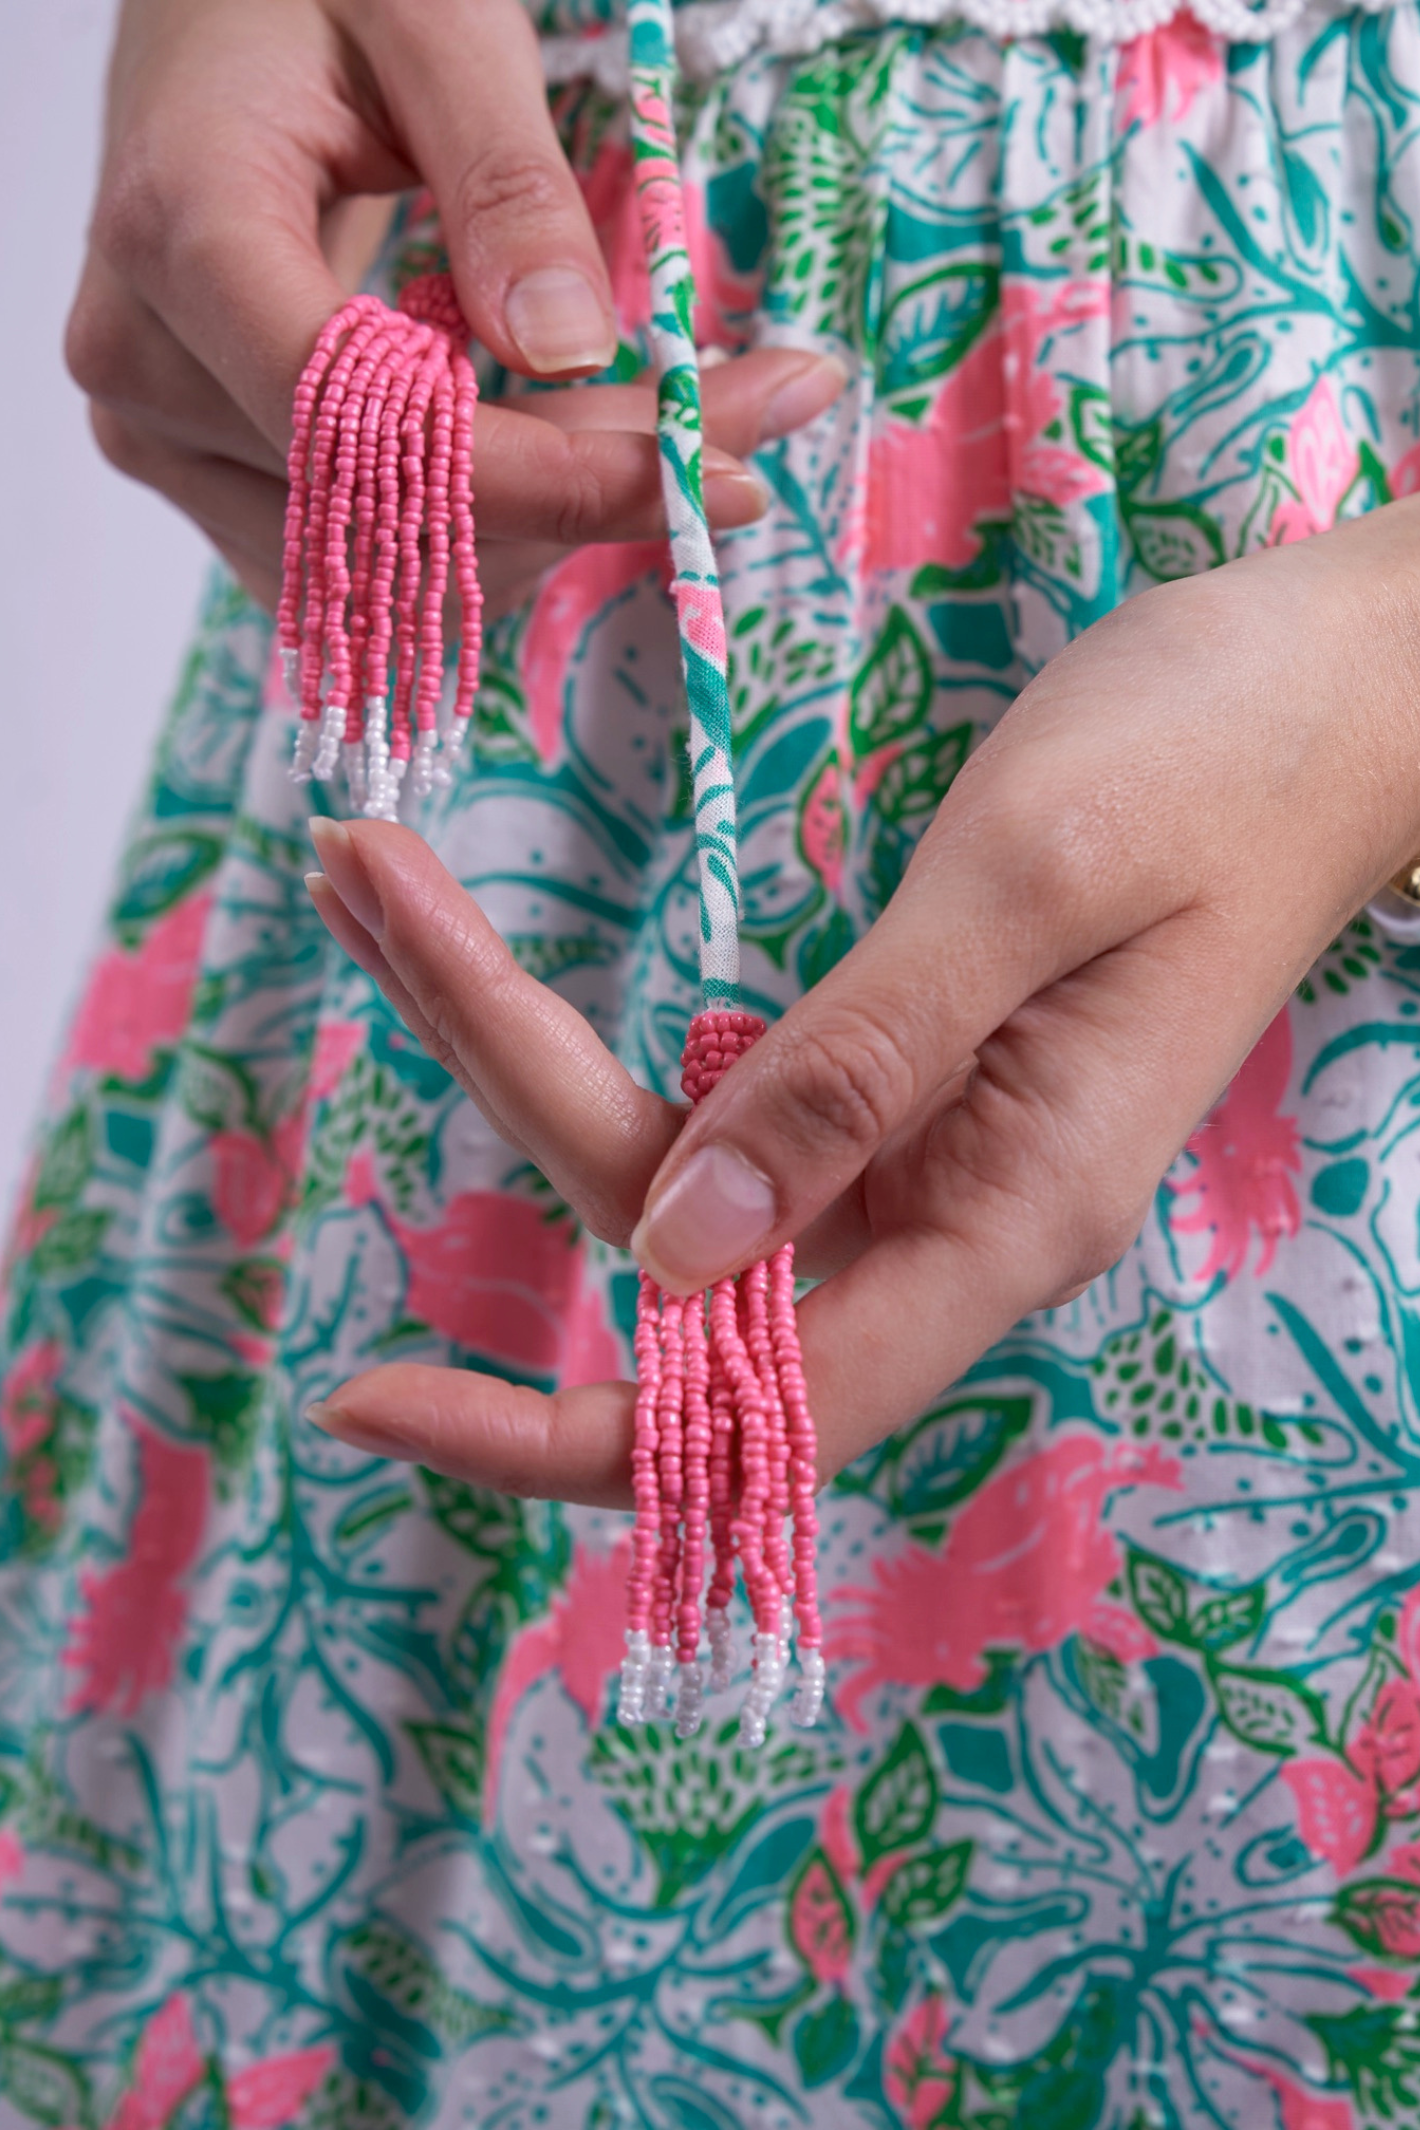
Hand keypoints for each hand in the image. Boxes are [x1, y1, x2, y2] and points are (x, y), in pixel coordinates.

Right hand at [66, 0, 843, 608]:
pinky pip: (367, 557)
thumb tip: (570, 355)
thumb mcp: (434, 19)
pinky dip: (490, 523)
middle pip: (398, 511)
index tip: (709, 469)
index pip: (366, 426)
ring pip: (393, 565)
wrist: (206, 10)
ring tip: (673, 421)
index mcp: (184, 234)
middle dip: (587, 486)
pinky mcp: (207, 466)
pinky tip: (566, 447)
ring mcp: (165, 432)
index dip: (546, 475)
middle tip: (744, 421)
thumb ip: (505, 181)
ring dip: (552, 518)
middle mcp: (148, 367)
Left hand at [302, 503, 1419, 1502]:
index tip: (373, 1398)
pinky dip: (589, 1028)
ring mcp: (921, 1150)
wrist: (1342, 690)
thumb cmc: (1222, 758)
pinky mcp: (899, 1077)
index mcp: (1006, 1212)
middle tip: (354, 882)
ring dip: (513, 1041)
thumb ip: (857, 1068)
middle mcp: (951, 1214)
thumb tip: (671, 1253)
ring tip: (377, 881)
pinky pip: (713, 1102)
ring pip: (671, 1164)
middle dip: (493, 1078)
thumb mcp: (1033, 880)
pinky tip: (491, 956)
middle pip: (672, 1245)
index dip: (562, 1431)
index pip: (757, 1405)